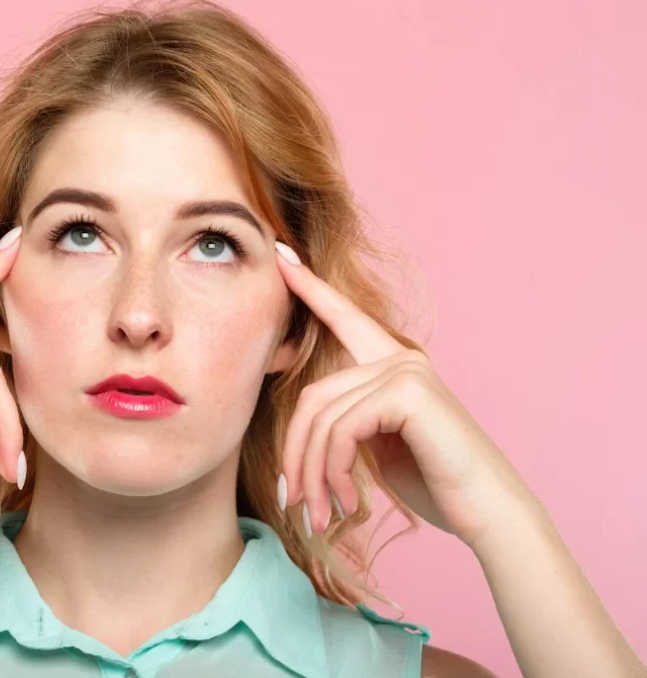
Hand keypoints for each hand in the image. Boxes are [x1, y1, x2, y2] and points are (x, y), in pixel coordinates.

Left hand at [274, 242, 534, 549]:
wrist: (486, 511)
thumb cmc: (435, 482)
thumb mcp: (379, 443)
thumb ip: (348, 418)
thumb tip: (305, 424)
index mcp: (393, 364)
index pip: (344, 317)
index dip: (310, 286)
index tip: (280, 256)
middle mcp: (400, 358)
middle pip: (314, 396)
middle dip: (297, 454)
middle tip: (295, 501)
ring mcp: (407, 370)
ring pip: (323, 417)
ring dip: (314, 472)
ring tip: (320, 511)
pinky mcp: (409, 392)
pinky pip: (342, 428)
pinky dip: (336, 468)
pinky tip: (348, 498)